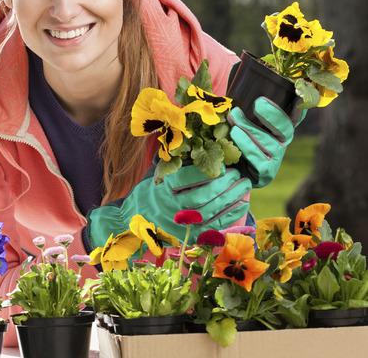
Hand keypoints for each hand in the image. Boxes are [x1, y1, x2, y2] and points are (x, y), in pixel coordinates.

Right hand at [87, 165, 249, 249]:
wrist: (135, 220)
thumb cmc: (152, 192)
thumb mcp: (158, 174)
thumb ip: (176, 162)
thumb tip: (201, 144)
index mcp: (161, 190)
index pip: (185, 179)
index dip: (206, 171)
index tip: (221, 163)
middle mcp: (170, 209)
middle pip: (201, 196)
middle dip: (223, 184)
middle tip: (238, 173)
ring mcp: (180, 225)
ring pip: (211, 211)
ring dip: (231, 198)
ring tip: (244, 185)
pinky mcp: (190, 237)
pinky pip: (215, 227)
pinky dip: (231, 215)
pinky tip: (242, 204)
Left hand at [227, 97, 302, 187]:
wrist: (224, 169)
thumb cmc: (231, 139)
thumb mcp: (237, 121)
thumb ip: (242, 109)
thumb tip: (236, 87)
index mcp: (278, 129)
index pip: (294, 117)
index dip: (300, 108)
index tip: (300, 96)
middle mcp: (281, 143)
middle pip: (285, 129)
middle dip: (273, 114)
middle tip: (259, 102)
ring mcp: (276, 159)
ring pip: (269, 143)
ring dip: (250, 128)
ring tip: (234, 117)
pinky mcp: (266, 173)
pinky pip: (259, 160)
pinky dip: (246, 145)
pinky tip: (235, 134)